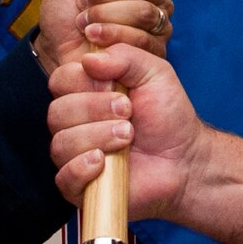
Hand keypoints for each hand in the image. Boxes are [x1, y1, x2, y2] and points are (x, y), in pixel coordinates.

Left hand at [35, 0, 171, 73]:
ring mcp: (158, 26)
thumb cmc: (64, 9)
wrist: (55, 47)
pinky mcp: (153, 53)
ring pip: (144, 12)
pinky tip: (93, 37)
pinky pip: (141, 40)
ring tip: (84, 22)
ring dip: (104, 15)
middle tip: (82, 2)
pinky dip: (110, 35)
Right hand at [46, 44, 242, 243]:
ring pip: (61, 143)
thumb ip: (125, 56)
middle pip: (57, 112)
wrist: (185, 158)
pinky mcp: (80, 186)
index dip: (83, 82)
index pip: (60, 80)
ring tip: (128, 137)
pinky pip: (63, 178)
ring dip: (97, 136)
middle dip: (94, 109)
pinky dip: (81, 168)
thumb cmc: (168, 115)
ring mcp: (75, 155)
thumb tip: (88, 60)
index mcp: (85, 93)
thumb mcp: (155, 73)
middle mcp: (74, 123)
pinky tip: (103, 162)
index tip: (120, 90)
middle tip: (129, 113)